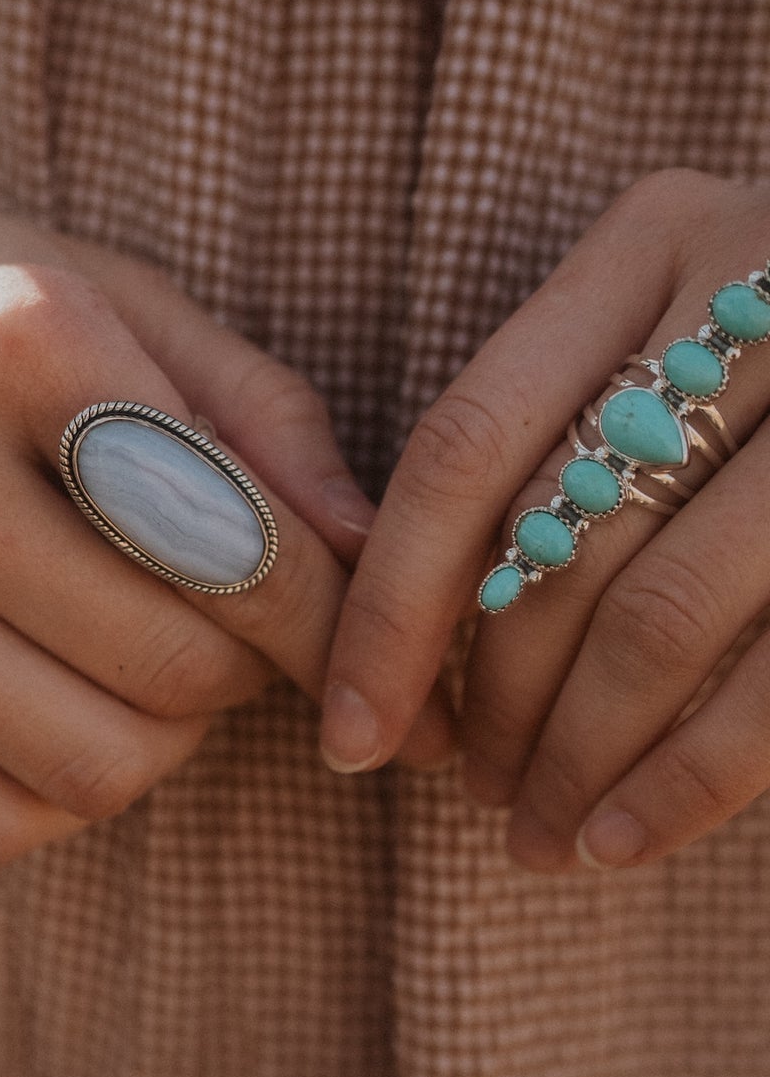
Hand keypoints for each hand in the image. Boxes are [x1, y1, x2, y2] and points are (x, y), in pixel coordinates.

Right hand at [0, 184, 453, 863]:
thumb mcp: (112, 295)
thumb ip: (259, 413)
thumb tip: (378, 557)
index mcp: (17, 345)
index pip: (231, 539)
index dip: (331, 617)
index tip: (368, 637)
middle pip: (168, 669)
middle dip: (250, 678)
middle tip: (247, 635)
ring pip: (88, 768)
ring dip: (166, 742)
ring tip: (156, 667)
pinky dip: (70, 795)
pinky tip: (69, 709)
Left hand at [320, 169, 769, 870]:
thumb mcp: (682, 348)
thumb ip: (562, 449)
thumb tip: (401, 654)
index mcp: (658, 236)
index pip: (466, 444)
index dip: (388, 606)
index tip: (347, 729)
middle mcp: (761, 286)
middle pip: (557, 538)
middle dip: (493, 700)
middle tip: (476, 794)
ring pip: (659, 617)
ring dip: (576, 756)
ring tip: (540, 836)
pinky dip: (688, 779)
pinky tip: (624, 839)